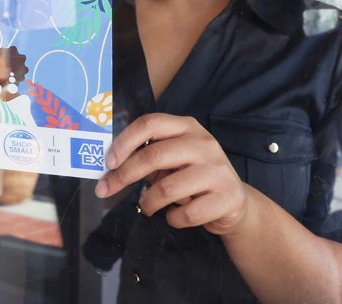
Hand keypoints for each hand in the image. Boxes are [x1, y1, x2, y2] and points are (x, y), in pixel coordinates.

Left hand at [93, 113, 250, 235]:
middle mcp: (204, 144)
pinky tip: (174, 216)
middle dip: (124, 175)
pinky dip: (172, 219)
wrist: (235, 201)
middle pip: (154, 155)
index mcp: (187, 127)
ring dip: (148, 202)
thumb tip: (110, 166)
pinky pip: (186, 213)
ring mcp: (217, 170)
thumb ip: (147, 156)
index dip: (124, 142)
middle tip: (106, 189)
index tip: (108, 162)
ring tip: (147, 206)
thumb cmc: (193, 177)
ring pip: (167, 188)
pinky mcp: (227, 197)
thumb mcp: (173, 159)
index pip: (150, 123)